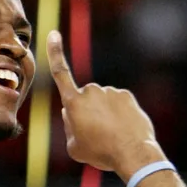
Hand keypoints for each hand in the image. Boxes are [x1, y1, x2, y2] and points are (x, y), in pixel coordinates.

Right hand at [46, 31, 165, 180]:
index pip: (60, 73)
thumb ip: (69, 128)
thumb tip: (70, 113)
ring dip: (104, 114)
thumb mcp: (75, 147)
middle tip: (95, 134)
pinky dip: (118, 114)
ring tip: (111, 135)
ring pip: (101, 101)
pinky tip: (123, 129)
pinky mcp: (126, 95)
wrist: (133, 153)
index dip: (55, 53)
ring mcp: (110, 92)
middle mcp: (91, 91)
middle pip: (83, 99)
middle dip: (86, 111)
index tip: (54, 34)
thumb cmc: (100, 152)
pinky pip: (117, 103)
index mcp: (73, 103)